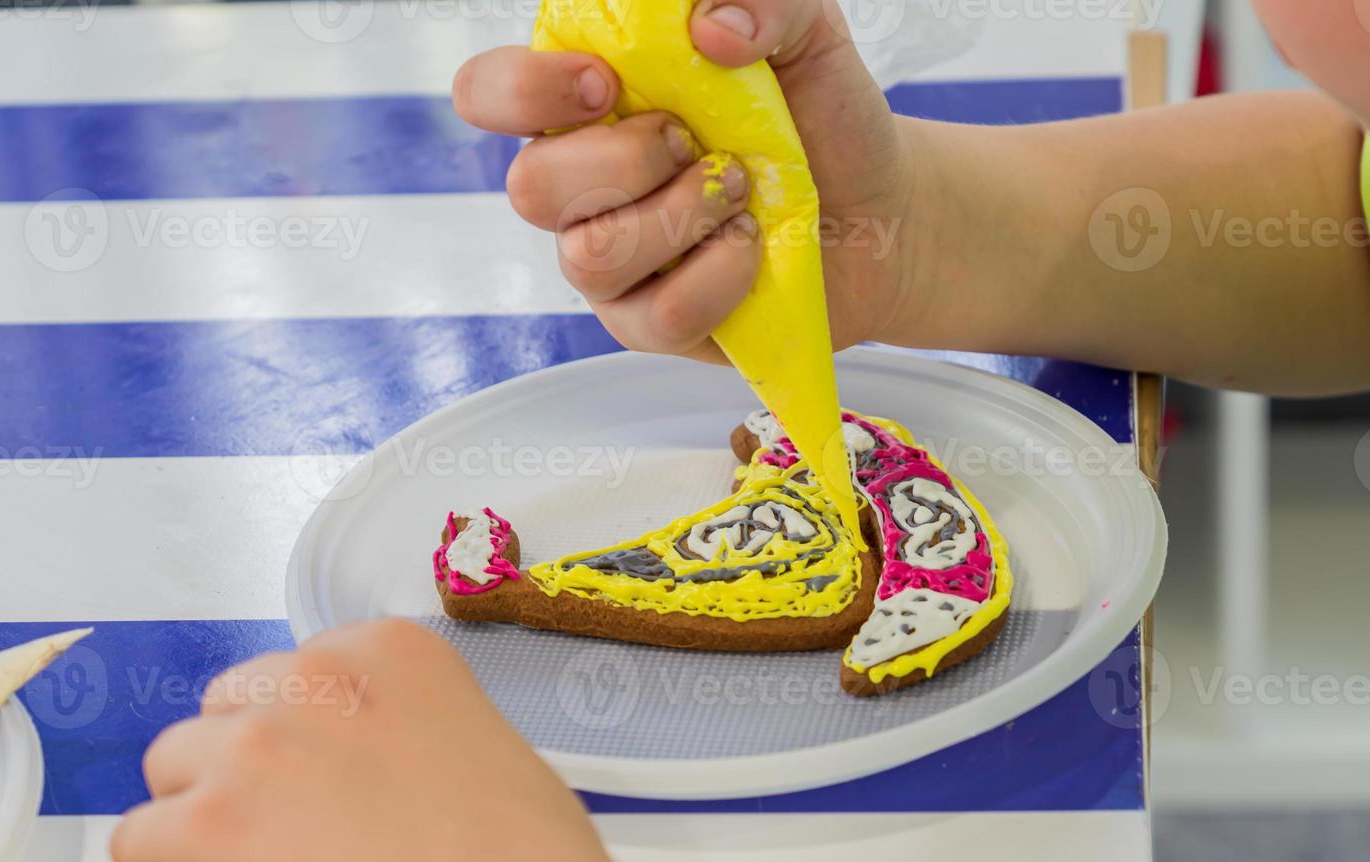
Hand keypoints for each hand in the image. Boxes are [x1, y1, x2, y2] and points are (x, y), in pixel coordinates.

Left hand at [111, 620, 746, 861]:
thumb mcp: (476, 742)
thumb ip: (402, 725)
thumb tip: (355, 771)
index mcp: (388, 650)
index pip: (292, 670)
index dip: (291, 735)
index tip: (303, 783)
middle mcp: (315, 679)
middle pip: (225, 709)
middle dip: (240, 766)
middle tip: (276, 832)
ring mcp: (256, 747)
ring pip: (171, 767)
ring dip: (200, 815)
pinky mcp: (209, 826)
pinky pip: (135, 841)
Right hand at [452, 0, 916, 359]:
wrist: (881, 210)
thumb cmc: (821, 117)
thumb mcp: (806, 31)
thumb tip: (707, 27)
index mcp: (586, 102)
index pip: (489, 92)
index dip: (524, 90)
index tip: (603, 82)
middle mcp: (581, 183)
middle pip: (529, 188)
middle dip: (626, 162)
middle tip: (698, 144)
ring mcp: (609, 260)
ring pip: (589, 258)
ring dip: (679, 217)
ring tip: (741, 192)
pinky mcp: (650, 324)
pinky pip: (656, 315)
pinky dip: (717, 275)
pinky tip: (751, 248)